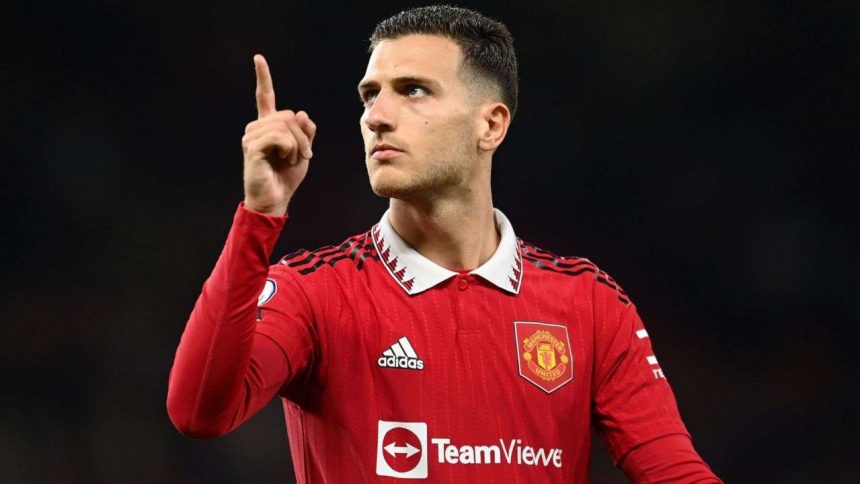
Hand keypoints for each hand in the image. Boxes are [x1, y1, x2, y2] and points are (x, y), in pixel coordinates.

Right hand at [242, 54, 316, 215]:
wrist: (274, 200)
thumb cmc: (286, 177)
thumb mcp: (304, 151)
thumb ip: (305, 131)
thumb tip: (301, 113)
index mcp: (268, 126)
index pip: (265, 98)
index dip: (263, 78)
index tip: (258, 58)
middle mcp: (256, 128)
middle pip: (289, 115)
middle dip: (303, 136)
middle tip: (304, 155)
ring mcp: (252, 136)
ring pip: (285, 126)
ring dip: (298, 145)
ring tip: (292, 160)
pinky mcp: (252, 147)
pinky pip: (279, 137)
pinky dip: (290, 149)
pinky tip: (285, 160)